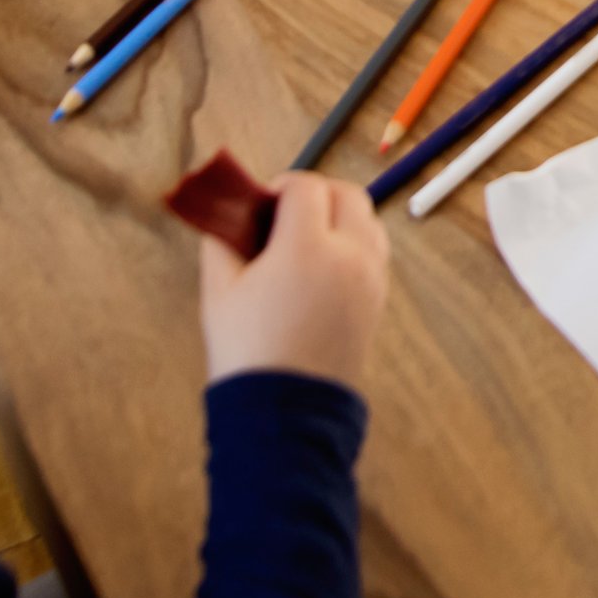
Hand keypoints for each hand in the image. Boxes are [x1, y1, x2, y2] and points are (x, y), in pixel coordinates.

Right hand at [199, 174, 388, 389]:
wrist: (284, 412)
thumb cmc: (246, 350)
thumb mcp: (218, 292)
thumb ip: (222, 243)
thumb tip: (229, 218)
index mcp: (308, 248)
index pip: (306, 188)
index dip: (282, 186)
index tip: (263, 202)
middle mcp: (350, 256)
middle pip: (349, 194)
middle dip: (318, 193)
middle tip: (286, 213)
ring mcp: (371, 279)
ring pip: (369, 222)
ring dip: (341, 216)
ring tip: (306, 240)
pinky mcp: (379, 301)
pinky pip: (375, 253)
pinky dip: (355, 244)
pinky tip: (323, 266)